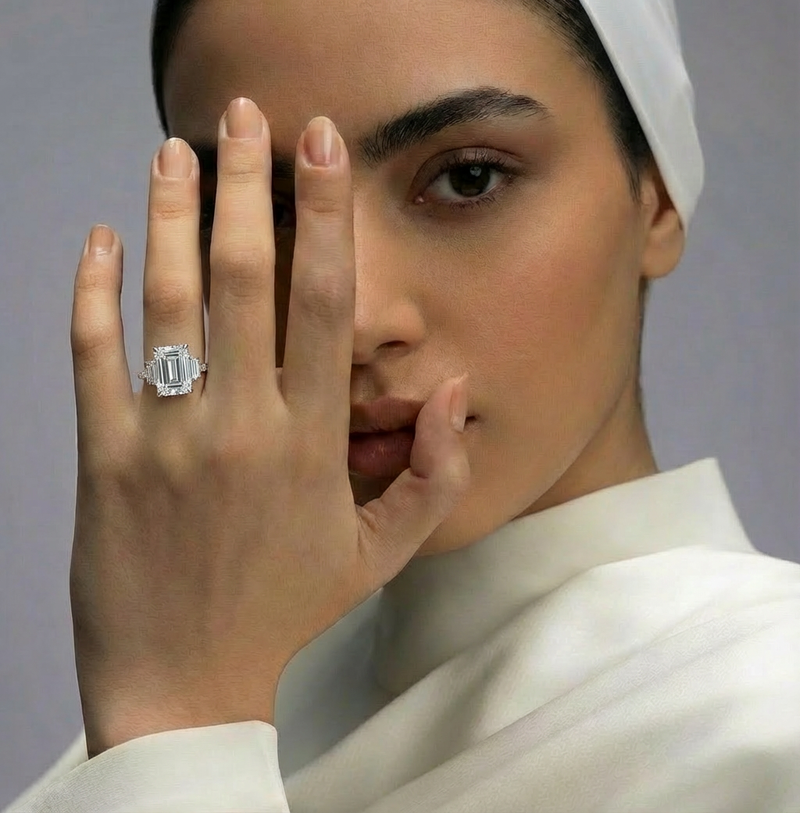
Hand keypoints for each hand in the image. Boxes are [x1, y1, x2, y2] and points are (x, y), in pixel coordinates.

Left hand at [69, 97, 470, 756]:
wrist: (186, 683)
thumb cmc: (287, 610)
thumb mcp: (383, 555)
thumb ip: (436, 473)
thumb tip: (458, 390)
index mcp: (312, 442)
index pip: (325, 303)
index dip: (327, 215)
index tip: (323, 148)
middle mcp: (240, 426)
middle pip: (245, 277)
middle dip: (247, 184)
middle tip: (242, 114)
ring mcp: (166, 438)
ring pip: (167, 301)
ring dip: (169, 216)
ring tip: (172, 150)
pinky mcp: (104, 457)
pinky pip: (93, 356)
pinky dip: (93, 291)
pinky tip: (99, 241)